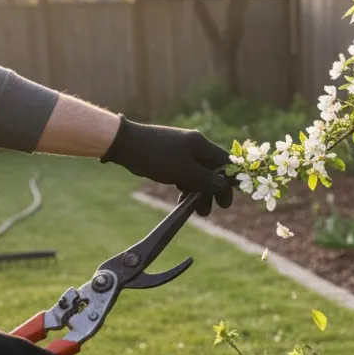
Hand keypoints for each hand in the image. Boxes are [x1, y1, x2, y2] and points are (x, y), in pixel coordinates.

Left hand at [101, 117, 233, 215]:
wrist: (124, 144)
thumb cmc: (157, 156)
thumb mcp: (184, 171)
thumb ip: (206, 179)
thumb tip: (225, 186)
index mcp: (201, 144)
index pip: (224, 163)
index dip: (229, 182)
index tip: (225, 202)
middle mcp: (194, 146)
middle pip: (211, 171)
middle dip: (212, 192)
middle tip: (209, 210)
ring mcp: (181, 151)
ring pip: (197, 174)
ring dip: (198, 193)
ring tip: (195, 211)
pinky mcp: (169, 157)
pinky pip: (184, 174)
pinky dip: (185, 187)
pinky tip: (181, 200)